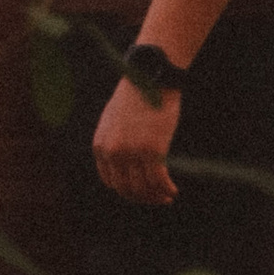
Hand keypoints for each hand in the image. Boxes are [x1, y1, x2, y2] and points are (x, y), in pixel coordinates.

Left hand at [93, 75, 178, 202]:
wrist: (151, 76)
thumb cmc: (137, 95)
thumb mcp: (115, 119)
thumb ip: (115, 141)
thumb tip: (125, 163)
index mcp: (100, 145)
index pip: (111, 182)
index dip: (128, 191)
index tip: (142, 192)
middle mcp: (112, 152)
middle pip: (126, 189)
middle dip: (143, 198)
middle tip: (158, 198)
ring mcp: (131, 152)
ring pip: (143, 188)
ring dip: (156, 196)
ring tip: (168, 196)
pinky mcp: (152, 150)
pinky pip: (158, 180)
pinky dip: (166, 189)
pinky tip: (173, 191)